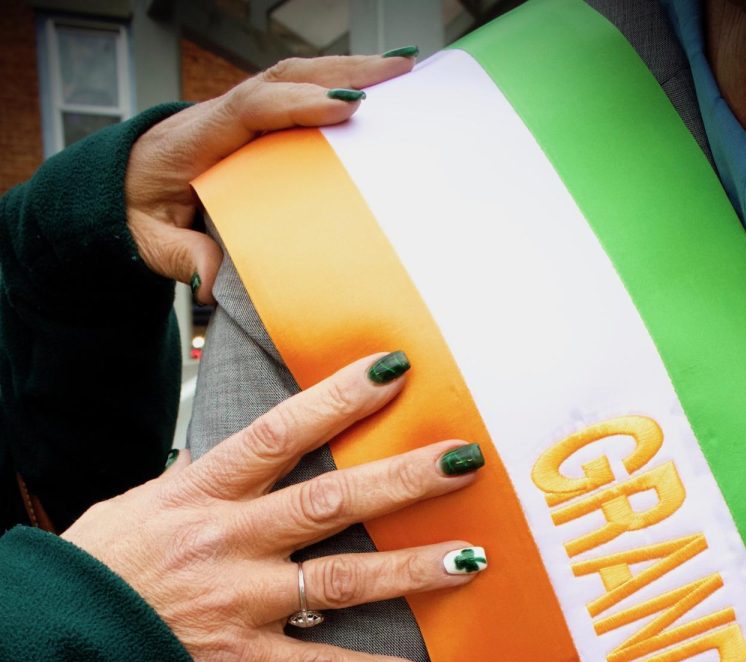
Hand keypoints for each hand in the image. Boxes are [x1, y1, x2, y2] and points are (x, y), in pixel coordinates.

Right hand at [62, 353, 484, 661]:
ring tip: (471, 559)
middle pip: (328, 501)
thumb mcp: (142, 504)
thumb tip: (257, 453)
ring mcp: (239, 602)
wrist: (58, 649)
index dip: (338, 400)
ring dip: (410, 571)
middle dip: (401, 479)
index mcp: (199, 493)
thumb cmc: (101, 572)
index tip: (394, 372)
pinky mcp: (244, 661)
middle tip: (464, 460)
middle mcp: (227, 542)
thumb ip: (206, 480)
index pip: (279, 434)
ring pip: (340, 582)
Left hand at [126, 53, 415, 301]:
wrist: (117, 190)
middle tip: (397, 74)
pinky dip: (336, 85)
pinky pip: (297, 95)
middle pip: (284, 79)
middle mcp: (220, 116)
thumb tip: (212, 281)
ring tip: (403, 71)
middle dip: (343, 72)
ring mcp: (239, 115)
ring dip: (349, 71)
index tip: (343, 106)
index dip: (298, 104)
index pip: (251, 108)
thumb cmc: (136, 213)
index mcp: (196, 139)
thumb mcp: (152, 243)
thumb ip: (183, 258)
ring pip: (296, 79)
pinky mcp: (254, 124)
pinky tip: (375, 90)